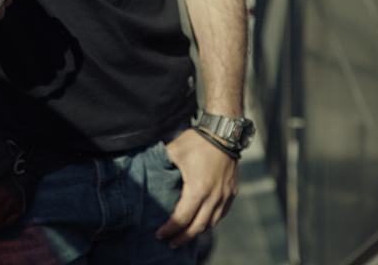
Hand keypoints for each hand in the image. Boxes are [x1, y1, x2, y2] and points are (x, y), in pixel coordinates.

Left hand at [156, 129, 238, 248]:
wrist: (224, 133)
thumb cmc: (197, 141)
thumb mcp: (173, 150)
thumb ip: (160, 163)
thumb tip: (146, 170)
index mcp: (198, 189)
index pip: (182, 218)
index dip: (170, 229)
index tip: (159, 234)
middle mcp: (214, 197)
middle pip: (198, 227)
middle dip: (183, 238)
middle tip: (171, 244)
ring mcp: (225, 196)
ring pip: (211, 223)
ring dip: (197, 232)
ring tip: (184, 236)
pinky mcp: (231, 192)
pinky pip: (221, 214)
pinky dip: (210, 221)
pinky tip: (201, 222)